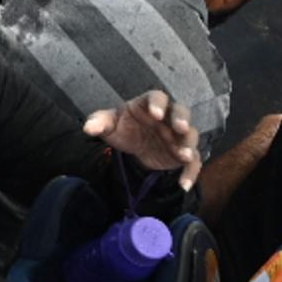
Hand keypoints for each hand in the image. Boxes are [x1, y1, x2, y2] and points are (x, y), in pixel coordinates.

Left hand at [83, 89, 200, 190]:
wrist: (134, 145)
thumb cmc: (124, 128)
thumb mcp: (109, 124)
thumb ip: (99, 123)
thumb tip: (88, 128)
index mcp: (150, 104)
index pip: (157, 97)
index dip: (158, 103)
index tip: (155, 113)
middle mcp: (169, 117)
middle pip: (181, 112)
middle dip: (182, 119)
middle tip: (180, 128)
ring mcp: (178, 135)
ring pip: (190, 136)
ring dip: (188, 144)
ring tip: (183, 155)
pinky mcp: (183, 154)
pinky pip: (192, 162)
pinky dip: (190, 173)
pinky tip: (183, 184)